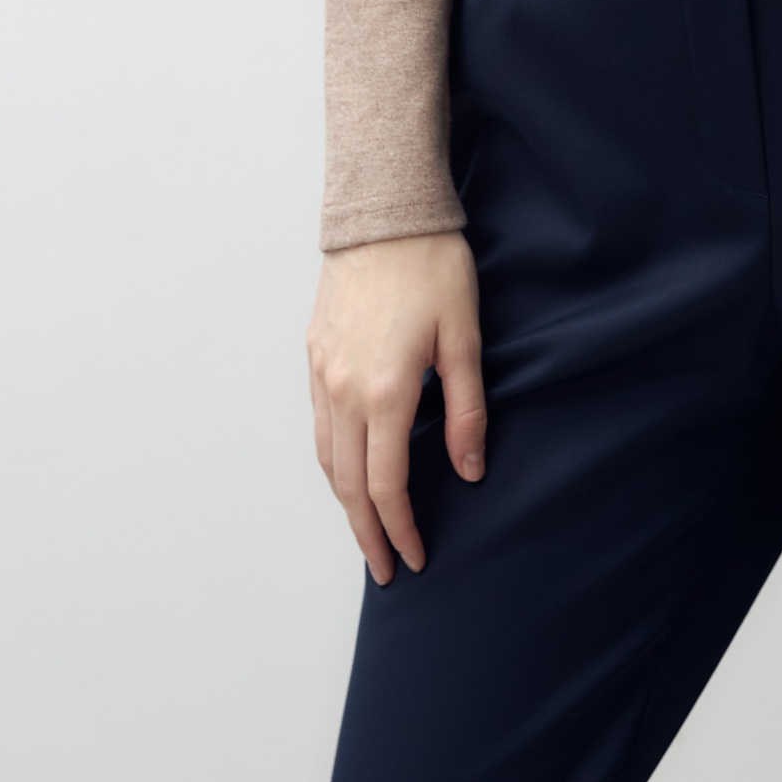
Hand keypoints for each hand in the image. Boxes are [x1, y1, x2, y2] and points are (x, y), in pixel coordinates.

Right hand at [307, 230, 485, 582]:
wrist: (384, 213)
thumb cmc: (433, 266)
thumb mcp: (465, 336)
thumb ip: (466, 410)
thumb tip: (468, 471)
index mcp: (386, 391)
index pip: (385, 485)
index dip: (399, 528)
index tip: (414, 557)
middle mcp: (344, 390)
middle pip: (348, 485)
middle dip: (366, 532)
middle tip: (384, 568)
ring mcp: (323, 373)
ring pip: (327, 459)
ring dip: (345, 502)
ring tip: (366, 530)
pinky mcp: (314, 354)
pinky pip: (319, 425)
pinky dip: (332, 461)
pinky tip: (349, 469)